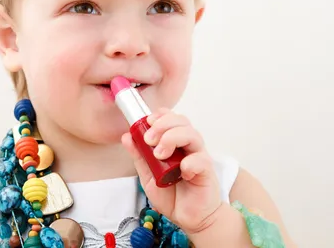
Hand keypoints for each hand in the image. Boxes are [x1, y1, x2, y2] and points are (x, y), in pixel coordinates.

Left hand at [121, 108, 222, 234]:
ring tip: (159, 155)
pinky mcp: (206, 171)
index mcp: (176, 143)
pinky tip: (181, 171)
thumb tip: (126, 136)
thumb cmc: (172, 196)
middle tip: (149, 140)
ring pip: (192, 134)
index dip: (160, 115)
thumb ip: (139, 156)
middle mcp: (188, 146)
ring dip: (172, 138)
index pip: (171, 118)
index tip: (147, 122)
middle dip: (162, 125)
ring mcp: (198, 157)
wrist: (189, 219)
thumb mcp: (148, 175)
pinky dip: (189, 162)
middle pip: (181, 121)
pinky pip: (201, 159)